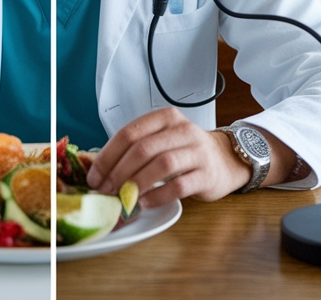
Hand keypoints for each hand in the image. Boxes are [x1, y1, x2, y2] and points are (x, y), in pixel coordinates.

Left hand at [85, 108, 251, 207]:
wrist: (225, 160)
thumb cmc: (185, 151)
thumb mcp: (161, 141)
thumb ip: (134, 149)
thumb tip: (96, 168)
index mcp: (165, 118)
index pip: (129, 133)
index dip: (108, 156)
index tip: (94, 175)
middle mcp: (183, 130)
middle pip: (143, 149)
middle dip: (118, 172)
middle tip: (105, 190)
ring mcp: (198, 151)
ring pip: (162, 165)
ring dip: (137, 183)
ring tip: (123, 197)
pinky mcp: (207, 174)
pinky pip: (179, 186)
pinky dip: (158, 196)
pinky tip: (145, 203)